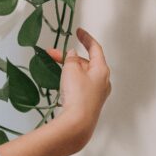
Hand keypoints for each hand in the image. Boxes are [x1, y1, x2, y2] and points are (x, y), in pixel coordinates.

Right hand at [45, 27, 110, 150]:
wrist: (77, 124)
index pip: (95, 48)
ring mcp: (97, 93)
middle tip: (52, 53)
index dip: (86, 38)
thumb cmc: (77, 96)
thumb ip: (71, 58)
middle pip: (87, 62)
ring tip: (55, 67)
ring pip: (83, 74)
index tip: (79, 31)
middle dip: (69, 56)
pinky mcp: (90, 103)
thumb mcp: (71, 70)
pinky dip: (72, 80)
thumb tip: (73, 54)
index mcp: (102, 70)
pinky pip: (81, 86)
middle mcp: (103, 81)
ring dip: (69, 68)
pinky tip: (62, 83)